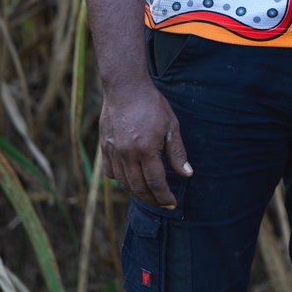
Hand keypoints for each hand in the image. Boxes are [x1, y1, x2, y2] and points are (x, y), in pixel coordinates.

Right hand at [99, 80, 192, 207]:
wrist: (125, 88)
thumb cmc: (152, 104)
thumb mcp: (171, 126)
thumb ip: (177, 153)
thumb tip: (187, 174)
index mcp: (146, 149)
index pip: (156, 182)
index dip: (164, 196)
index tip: (173, 203)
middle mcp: (127, 154)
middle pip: (138, 188)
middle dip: (152, 199)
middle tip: (163, 203)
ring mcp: (113, 152)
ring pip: (124, 183)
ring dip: (137, 193)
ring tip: (150, 195)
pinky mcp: (104, 148)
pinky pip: (111, 173)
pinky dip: (121, 181)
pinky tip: (131, 181)